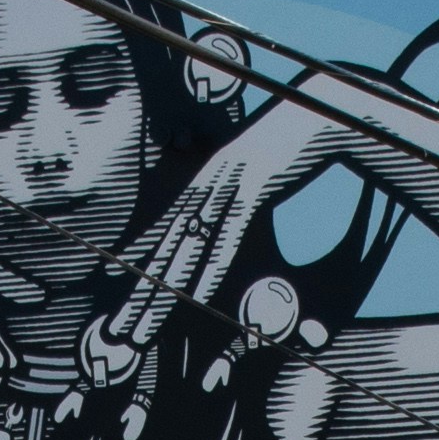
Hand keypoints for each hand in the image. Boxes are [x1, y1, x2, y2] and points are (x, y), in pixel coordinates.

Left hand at [121, 98, 341, 330]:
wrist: (324, 110)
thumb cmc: (295, 144)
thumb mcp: (258, 169)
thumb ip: (239, 191)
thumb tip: (233, 210)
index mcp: (206, 177)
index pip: (166, 223)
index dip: (139, 252)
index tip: (114, 276)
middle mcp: (208, 180)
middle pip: (168, 246)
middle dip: (143, 293)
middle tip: (120, 328)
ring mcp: (227, 182)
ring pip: (189, 247)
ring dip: (165, 294)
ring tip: (142, 327)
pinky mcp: (253, 186)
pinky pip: (228, 237)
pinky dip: (210, 269)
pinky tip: (194, 297)